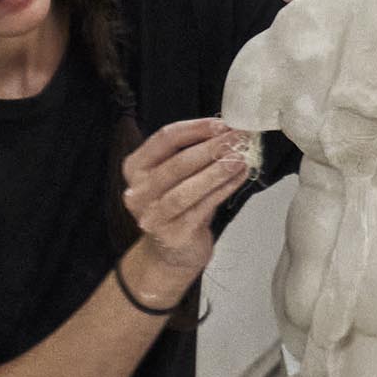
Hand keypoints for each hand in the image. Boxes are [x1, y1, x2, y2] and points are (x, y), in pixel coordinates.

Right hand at [117, 117, 254, 304]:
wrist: (172, 253)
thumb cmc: (179, 206)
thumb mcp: (176, 176)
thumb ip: (191, 152)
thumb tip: (227, 130)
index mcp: (135, 168)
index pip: (164, 140)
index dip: (195, 129)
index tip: (222, 124)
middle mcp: (138, 192)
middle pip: (177, 164)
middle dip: (211, 148)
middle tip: (238, 138)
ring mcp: (152, 216)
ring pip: (187, 188)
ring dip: (217, 170)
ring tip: (241, 157)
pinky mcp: (172, 235)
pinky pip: (202, 207)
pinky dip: (223, 190)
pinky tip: (240, 177)